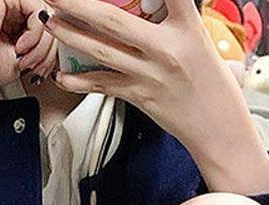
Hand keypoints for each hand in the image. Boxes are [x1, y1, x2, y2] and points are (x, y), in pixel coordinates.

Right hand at [0, 0, 57, 87]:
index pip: (45, 29)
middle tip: (35, 68)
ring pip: (45, 16)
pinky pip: (38, 9)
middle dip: (48, 51)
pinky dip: (35, 34)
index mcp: (13, 22)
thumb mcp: (25, 57)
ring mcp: (9, 1)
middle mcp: (11, 8)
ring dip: (42, 45)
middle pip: (49, 22)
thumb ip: (42, 43)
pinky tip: (20, 46)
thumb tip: (59, 38)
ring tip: (25, 59)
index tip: (41, 71)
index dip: (50, 51)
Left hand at [41, 0, 268, 193]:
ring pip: (102, 51)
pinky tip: (62, 76)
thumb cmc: (211, 83)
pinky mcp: (140, 97)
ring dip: (71, 35)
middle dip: (79, 4)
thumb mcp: (200, 40)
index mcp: (188, 29)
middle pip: (114, 20)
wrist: (218, 129)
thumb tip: (146, 5)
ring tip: (51, 21)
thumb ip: (174, 17)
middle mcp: (166, 50)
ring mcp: (150, 75)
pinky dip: (81, 81)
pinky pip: (104, 85)